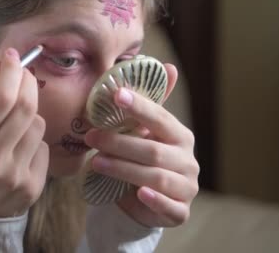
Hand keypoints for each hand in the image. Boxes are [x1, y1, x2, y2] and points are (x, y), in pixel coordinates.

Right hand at [0, 48, 48, 217]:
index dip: (11, 72)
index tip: (11, 58)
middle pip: (25, 107)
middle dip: (27, 82)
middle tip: (22, 74)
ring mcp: (16, 175)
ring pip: (38, 124)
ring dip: (29, 113)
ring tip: (13, 121)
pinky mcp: (33, 186)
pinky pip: (43, 147)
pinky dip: (32, 141)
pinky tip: (18, 148)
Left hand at [84, 64, 198, 227]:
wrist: (144, 199)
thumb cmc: (142, 158)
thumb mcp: (143, 132)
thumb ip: (150, 106)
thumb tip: (169, 66)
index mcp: (179, 135)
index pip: (160, 118)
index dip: (140, 107)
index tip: (117, 95)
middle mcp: (187, 160)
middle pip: (152, 151)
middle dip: (119, 143)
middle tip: (91, 137)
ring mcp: (186, 186)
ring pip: (155, 177)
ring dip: (123, 169)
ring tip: (96, 162)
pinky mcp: (180, 212)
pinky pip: (170, 207)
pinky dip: (154, 201)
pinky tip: (138, 194)